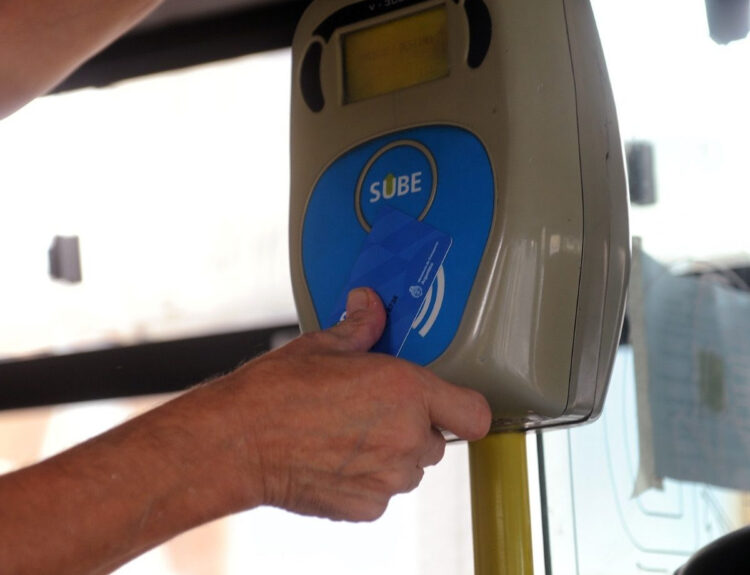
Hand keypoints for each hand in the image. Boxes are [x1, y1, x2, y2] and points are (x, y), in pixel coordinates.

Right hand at [220, 287, 491, 521]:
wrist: (236, 443)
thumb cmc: (274, 393)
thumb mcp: (321, 347)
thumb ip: (360, 327)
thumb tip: (368, 306)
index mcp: (406, 391)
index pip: (475, 412)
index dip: (464, 409)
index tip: (449, 405)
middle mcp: (406, 437)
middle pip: (437, 439)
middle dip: (413, 427)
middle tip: (374, 413)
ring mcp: (388, 478)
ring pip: (410, 468)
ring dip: (391, 455)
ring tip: (348, 437)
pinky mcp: (367, 507)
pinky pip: (383, 493)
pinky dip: (367, 481)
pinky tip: (333, 461)